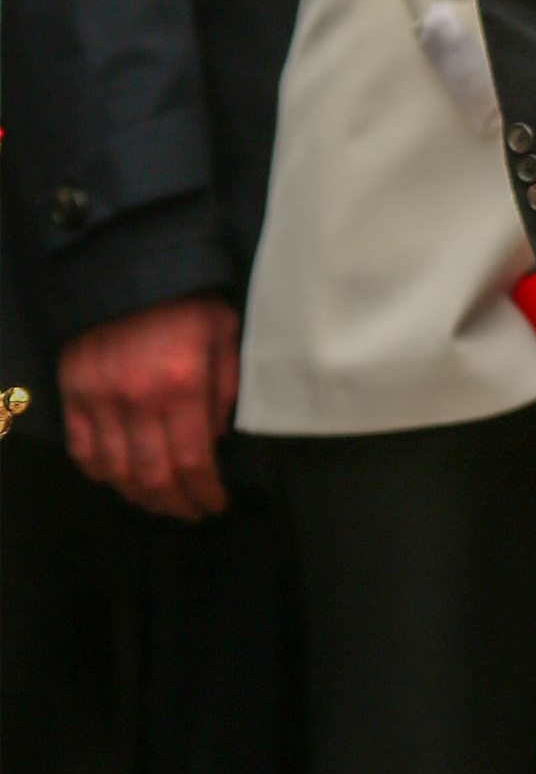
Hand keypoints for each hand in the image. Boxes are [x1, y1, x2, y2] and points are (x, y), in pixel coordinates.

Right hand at [58, 297, 238, 517]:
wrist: (130, 261)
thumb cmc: (187, 295)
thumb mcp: (225, 331)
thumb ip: (226, 388)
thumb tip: (218, 438)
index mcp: (182, 383)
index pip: (192, 461)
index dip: (204, 492)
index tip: (216, 504)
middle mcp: (137, 399)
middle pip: (153, 477)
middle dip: (176, 504)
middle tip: (191, 512)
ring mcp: (98, 398)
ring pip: (115, 472)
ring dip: (139, 496)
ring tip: (160, 502)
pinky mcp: (71, 391)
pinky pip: (81, 449)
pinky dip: (100, 473)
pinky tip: (119, 479)